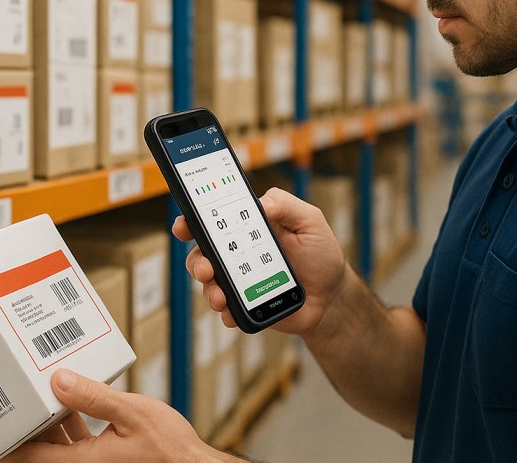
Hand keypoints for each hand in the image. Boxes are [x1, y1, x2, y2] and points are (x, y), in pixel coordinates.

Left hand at [3, 369, 238, 461]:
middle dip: (28, 426)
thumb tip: (59, 381)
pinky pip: (75, 444)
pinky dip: (70, 426)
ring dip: (49, 424)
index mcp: (83, 462)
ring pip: (58, 446)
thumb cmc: (168, 449)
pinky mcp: (105, 459)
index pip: (32, 456)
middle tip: (15, 399)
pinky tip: (74, 402)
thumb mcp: (131, 413)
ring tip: (42, 394)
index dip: (8, 442)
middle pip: (41, 451)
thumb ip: (93, 398)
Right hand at [173, 187, 348, 336]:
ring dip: (209, 289)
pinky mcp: (244, 304)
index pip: (214, 219)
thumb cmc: (321, 255)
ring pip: (209, 283)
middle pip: (202, 252)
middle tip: (206, 268)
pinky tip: (232, 312)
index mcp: (250, 227)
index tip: (184, 226)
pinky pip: (225, 309)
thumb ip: (285, 205)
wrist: (332, 298)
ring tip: (221, 296)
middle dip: (197, 260)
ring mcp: (239, 279)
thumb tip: (259, 203)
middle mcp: (238, 252)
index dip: (193, 220)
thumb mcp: (310, 221)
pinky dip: (225, 311)